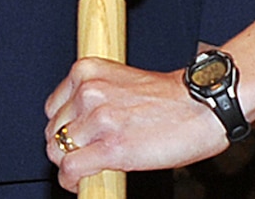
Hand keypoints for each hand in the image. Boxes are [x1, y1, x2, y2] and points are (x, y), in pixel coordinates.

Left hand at [43, 60, 226, 184]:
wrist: (201, 106)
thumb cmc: (169, 98)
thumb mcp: (121, 82)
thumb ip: (95, 97)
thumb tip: (76, 126)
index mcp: (88, 70)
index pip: (53, 107)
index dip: (64, 128)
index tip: (75, 138)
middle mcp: (88, 92)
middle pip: (53, 131)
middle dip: (67, 148)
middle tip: (86, 154)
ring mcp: (98, 119)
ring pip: (58, 152)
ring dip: (70, 165)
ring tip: (88, 168)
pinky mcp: (110, 147)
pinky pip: (71, 170)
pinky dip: (72, 181)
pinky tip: (82, 182)